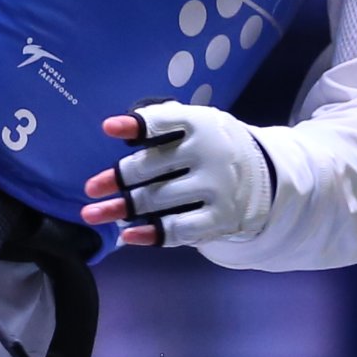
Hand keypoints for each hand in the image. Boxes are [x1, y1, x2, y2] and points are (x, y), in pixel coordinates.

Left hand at [79, 100, 278, 248]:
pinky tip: (127, 234)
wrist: (265, 177)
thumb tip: (118, 129)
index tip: (107, 129)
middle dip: (117, 178)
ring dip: (121, 208)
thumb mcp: (197, 124)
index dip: (135, 125)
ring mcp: (217, 187)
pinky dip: (150, 233)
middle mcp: (211, 153)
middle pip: (152, 166)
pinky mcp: (221, 218)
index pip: (164, 122)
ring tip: (93, 214)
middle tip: (91, 188)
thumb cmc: (214, 147)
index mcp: (203, 123)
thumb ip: (163, 123)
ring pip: (158, 199)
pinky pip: (179, 229)